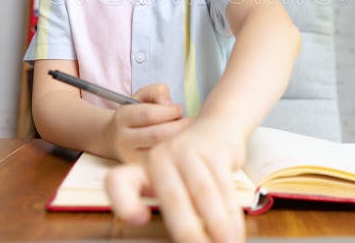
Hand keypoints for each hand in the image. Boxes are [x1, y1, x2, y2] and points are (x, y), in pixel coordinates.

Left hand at [106, 117, 246, 242]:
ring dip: (217, 225)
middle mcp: (160, 157)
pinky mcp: (213, 150)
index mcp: (143, 169)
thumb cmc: (191, 164)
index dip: (124, 201)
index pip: (119, 181)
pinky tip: (235, 231)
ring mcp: (187, 151)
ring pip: (202, 193)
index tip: (140, 219)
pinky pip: (223, 186)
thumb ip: (171, 208)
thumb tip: (187, 239)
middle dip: (188, 230)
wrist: (218, 124)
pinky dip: (230, 213)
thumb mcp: (171, 180)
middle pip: (172, 198)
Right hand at [108, 83, 190, 161]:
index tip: (179, 109)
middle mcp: (124, 138)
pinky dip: (174, 151)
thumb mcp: (142, 96)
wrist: (114, 138)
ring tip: (185, 132)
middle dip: (177, 126)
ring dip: (177, 139)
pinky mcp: (140, 167)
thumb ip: (156, 92)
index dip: (169, 111)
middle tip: (188, 122)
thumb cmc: (135, 114)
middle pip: (156, 134)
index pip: (148, 114)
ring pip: (159, 150)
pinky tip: (179, 143)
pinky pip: (161, 161)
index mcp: (122, 117)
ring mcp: (130, 156)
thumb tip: (168, 103)